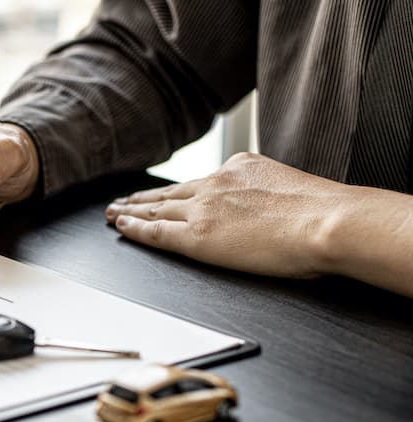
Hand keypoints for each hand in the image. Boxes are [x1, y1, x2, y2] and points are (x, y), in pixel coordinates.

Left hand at [104, 153, 356, 277]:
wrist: (326, 222)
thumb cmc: (324, 215)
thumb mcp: (292, 189)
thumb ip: (269, 194)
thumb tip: (270, 209)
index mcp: (240, 168)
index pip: (199, 183)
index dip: (175, 191)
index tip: (161, 194)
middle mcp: (216, 183)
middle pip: (170, 193)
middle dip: (143, 198)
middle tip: (121, 201)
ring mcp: (203, 208)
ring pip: (156, 209)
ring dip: (131, 211)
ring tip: (113, 213)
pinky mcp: (196, 235)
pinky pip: (155, 231)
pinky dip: (134, 228)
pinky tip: (120, 227)